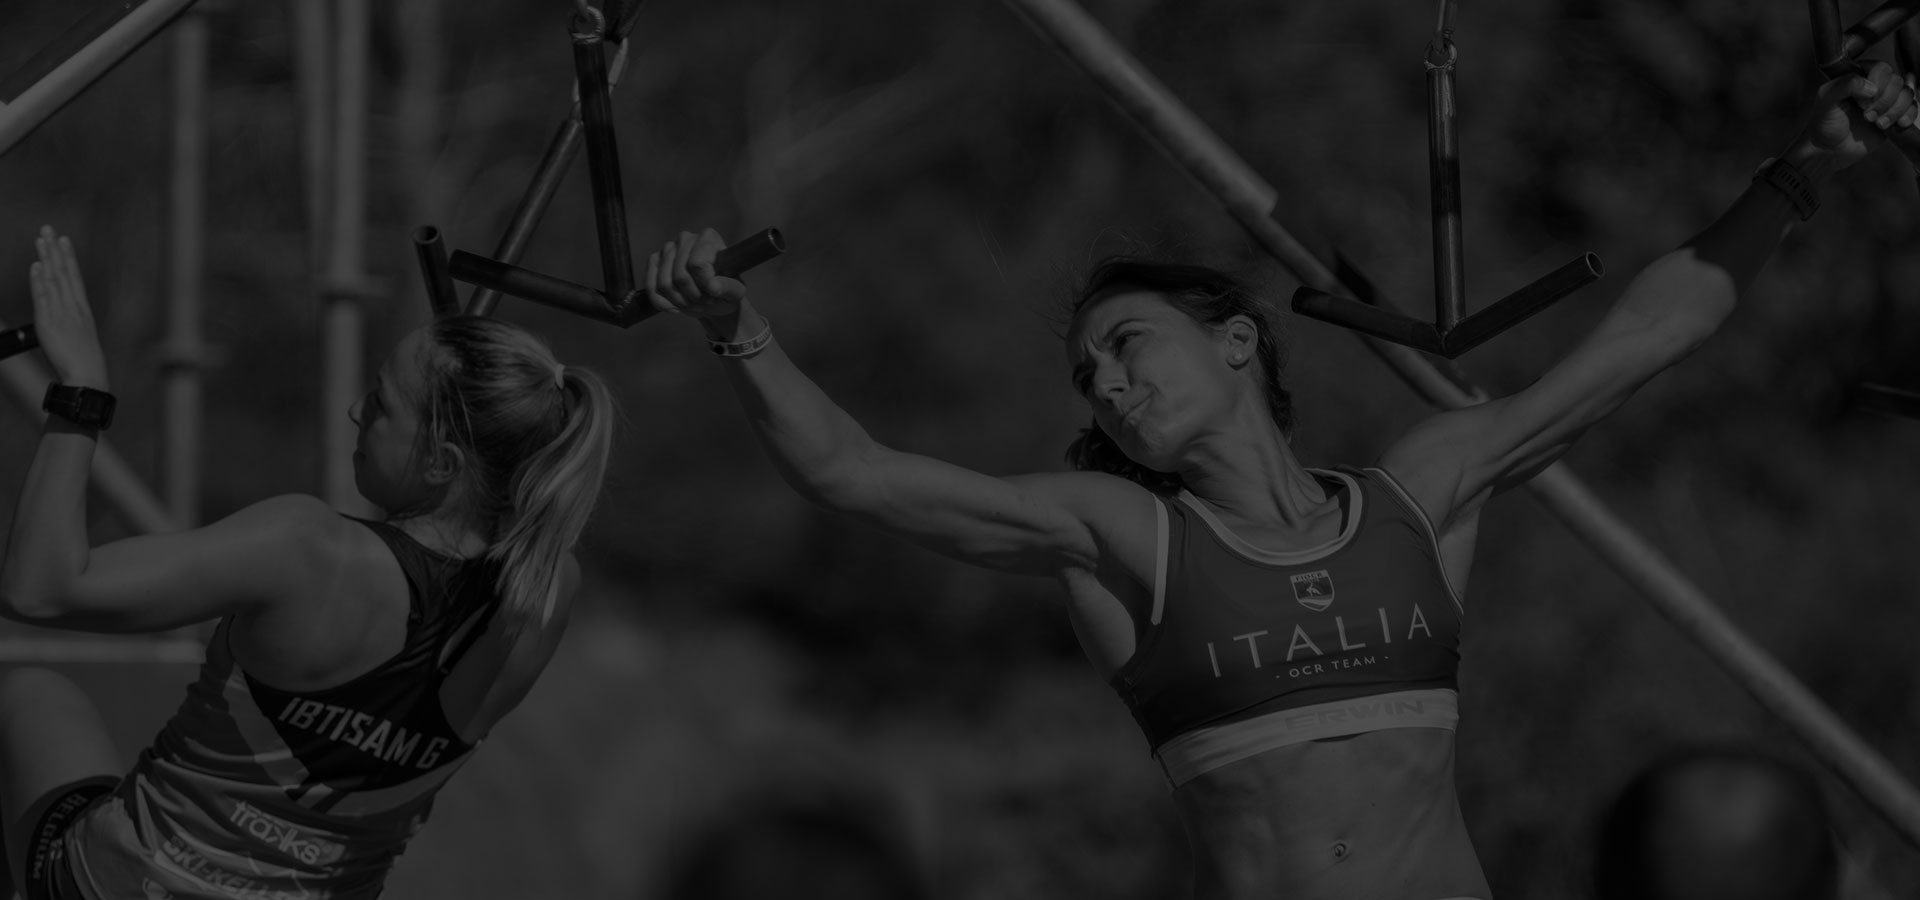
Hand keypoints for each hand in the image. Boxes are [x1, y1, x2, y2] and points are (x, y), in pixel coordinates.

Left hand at [27, 226, 108, 389]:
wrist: (87, 374)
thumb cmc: (84, 363)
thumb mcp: (79, 339)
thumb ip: (69, 324)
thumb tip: (60, 317)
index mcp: (82, 310)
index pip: (74, 277)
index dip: (68, 257)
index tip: (63, 240)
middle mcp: (74, 307)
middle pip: (64, 273)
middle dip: (56, 250)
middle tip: (49, 229)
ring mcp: (63, 312)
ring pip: (55, 279)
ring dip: (47, 258)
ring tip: (41, 239)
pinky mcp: (51, 321)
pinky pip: (45, 296)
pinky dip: (40, 280)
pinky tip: (37, 266)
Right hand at [645, 228, 746, 320]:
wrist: (711, 297)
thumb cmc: (725, 290)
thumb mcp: (735, 292)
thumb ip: (728, 287)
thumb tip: (713, 286)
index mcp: (708, 238)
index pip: (697, 264)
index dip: (704, 285)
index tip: (714, 294)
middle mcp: (686, 238)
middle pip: (680, 276)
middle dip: (693, 298)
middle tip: (705, 303)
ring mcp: (667, 248)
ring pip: (665, 284)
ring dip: (680, 303)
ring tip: (694, 305)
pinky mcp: (654, 261)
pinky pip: (651, 287)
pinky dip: (663, 304)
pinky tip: (676, 308)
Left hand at [1797, 60, 1915, 169]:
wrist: (1830, 151)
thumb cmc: (1824, 124)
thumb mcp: (1825, 100)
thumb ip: (1844, 85)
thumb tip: (1872, 87)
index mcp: (1858, 76)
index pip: (1881, 68)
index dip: (1877, 83)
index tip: (1862, 101)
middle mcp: (1874, 86)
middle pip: (1897, 81)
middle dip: (1884, 100)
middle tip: (1867, 116)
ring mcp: (1885, 101)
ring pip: (1907, 94)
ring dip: (1895, 110)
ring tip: (1878, 124)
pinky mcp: (1893, 116)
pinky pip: (1913, 108)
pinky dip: (1909, 115)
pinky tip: (1898, 124)